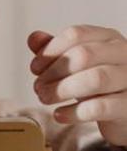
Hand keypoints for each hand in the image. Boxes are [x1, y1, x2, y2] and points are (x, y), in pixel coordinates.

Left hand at [28, 25, 126, 145]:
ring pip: (95, 79)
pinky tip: (59, 114)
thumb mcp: (75, 63)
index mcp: (107, 38)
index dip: (50, 51)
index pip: (75, 35)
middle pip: (83, 55)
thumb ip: (55, 50)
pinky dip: (74, 112)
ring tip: (45, 98)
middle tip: (38, 86)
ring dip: (62, 90)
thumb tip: (34, 38)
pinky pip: (101, 107)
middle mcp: (124, 54)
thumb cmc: (98, 83)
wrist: (123, 112)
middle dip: (53, 72)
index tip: (35, 68)